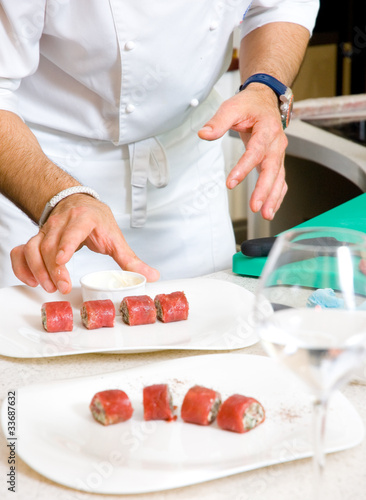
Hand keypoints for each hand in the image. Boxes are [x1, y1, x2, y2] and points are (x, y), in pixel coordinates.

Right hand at [10, 194, 159, 293]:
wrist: (78, 202)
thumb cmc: (96, 220)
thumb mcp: (115, 237)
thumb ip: (131, 260)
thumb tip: (151, 276)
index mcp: (84, 218)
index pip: (72, 230)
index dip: (65, 244)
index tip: (62, 260)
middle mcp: (61, 222)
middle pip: (50, 244)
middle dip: (53, 268)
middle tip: (62, 287)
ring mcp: (46, 230)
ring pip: (33, 248)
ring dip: (38, 270)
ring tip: (50, 287)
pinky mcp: (36, 238)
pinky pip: (22, 251)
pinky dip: (22, 267)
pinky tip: (31, 281)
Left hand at [198, 85, 287, 219]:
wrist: (266, 99)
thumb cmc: (250, 104)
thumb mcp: (232, 107)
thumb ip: (219, 122)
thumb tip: (204, 133)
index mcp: (267, 130)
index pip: (256, 152)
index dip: (244, 168)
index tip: (231, 182)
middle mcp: (276, 143)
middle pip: (271, 169)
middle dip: (264, 190)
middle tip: (255, 206)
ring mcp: (278, 154)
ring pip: (279, 178)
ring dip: (273, 198)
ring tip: (266, 214)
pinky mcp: (276, 161)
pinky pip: (280, 180)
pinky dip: (277, 196)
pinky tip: (271, 209)